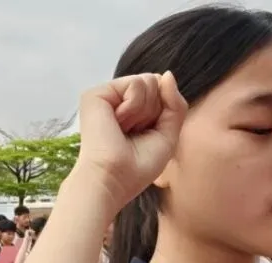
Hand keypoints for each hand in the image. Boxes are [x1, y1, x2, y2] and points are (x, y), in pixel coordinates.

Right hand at [74, 72, 187, 209]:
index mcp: (132, 111)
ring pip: (148, 80)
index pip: (162, 91)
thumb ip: (175, 103)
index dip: (162, 113)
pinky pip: (136, 83)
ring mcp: (107, 96)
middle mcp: (118, 101)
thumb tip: (167, 74)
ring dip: (143, 111)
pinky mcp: (96, 94)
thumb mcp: (168, 133)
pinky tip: (118, 122)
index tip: (145, 135)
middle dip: (153, 111)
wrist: (113, 179)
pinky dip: (134, 106)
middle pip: (157, 83)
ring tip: (124, 129)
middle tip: (133, 133)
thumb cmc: (137, 166)